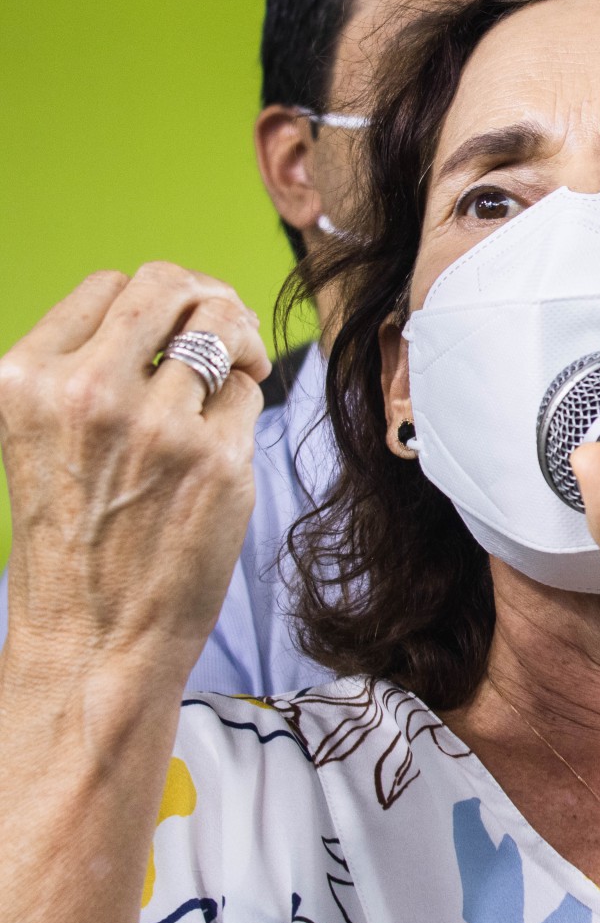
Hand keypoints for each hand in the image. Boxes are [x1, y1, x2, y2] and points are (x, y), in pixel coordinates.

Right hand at [0, 265, 269, 680]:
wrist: (92, 638)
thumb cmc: (76, 540)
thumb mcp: (46, 436)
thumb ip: (92, 370)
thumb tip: (178, 311)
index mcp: (28, 378)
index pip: (112, 284)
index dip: (156, 303)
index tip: (173, 332)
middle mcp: (86, 391)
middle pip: (172, 285)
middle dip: (210, 298)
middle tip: (228, 336)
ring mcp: (156, 424)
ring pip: (225, 328)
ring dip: (240, 347)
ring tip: (238, 378)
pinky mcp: (216, 458)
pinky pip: (249, 395)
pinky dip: (243, 410)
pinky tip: (220, 447)